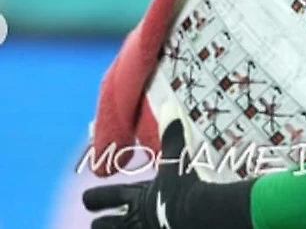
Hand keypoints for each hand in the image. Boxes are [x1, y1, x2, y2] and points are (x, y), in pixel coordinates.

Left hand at [83, 104, 254, 228]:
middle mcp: (135, 219)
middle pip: (105, 226)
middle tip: (96, 222)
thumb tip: (169, 106)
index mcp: (135, 196)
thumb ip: (172, 135)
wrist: (199, 215)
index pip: (105, 196)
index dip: (95, 198)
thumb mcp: (178, 159)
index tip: (87, 198)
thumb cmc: (185, 186)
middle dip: (100, 224)